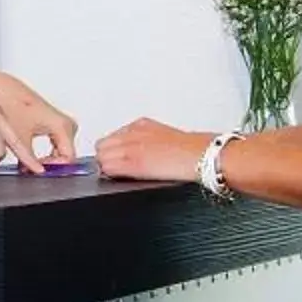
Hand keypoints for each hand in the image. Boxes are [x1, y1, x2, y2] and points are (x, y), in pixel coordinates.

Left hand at [0, 70, 77, 162]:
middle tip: (33, 170)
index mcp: (61, 125)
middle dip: (51, 165)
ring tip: (30, 165)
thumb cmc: (10, 105)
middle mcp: (64, 123)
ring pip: (62, 150)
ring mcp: (59, 122)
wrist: (1, 90)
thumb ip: (31, 160)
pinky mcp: (52, 122)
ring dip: (47, 160)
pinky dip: (46, 153)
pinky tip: (32, 157)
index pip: (69, 158)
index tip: (40, 171)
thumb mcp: (19, 139)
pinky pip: (57, 144)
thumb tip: (37, 172)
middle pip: (67, 155)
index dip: (54, 168)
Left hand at [95, 118, 209, 184]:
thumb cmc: (188, 150)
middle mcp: (132, 133)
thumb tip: (136, 152)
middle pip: (102, 145)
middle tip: (117, 167)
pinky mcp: (133, 162)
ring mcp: (131, 147)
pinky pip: (108, 167)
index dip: (113, 151)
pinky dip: (111, 173)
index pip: (112, 137)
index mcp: (140, 125)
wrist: (199, 155)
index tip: (118, 158)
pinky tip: (122, 176)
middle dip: (107, 157)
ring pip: (102, 156)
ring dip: (108, 165)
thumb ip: (145, 141)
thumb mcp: (163, 137)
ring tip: (123, 173)